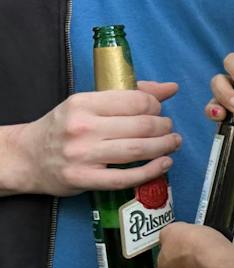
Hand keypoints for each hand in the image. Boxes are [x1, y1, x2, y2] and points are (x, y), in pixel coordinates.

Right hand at [0, 82, 180, 196]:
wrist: (26, 157)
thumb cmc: (62, 128)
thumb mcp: (87, 104)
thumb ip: (128, 95)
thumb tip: (170, 88)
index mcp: (83, 103)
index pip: (136, 101)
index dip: (156, 106)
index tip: (159, 111)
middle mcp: (82, 127)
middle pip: (142, 126)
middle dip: (164, 127)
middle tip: (169, 129)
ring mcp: (83, 155)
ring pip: (138, 150)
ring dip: (164, 147)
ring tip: (172, 143)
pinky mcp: (84, 178)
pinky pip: (126, 177)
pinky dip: (151, 171)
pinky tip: (164, 163)